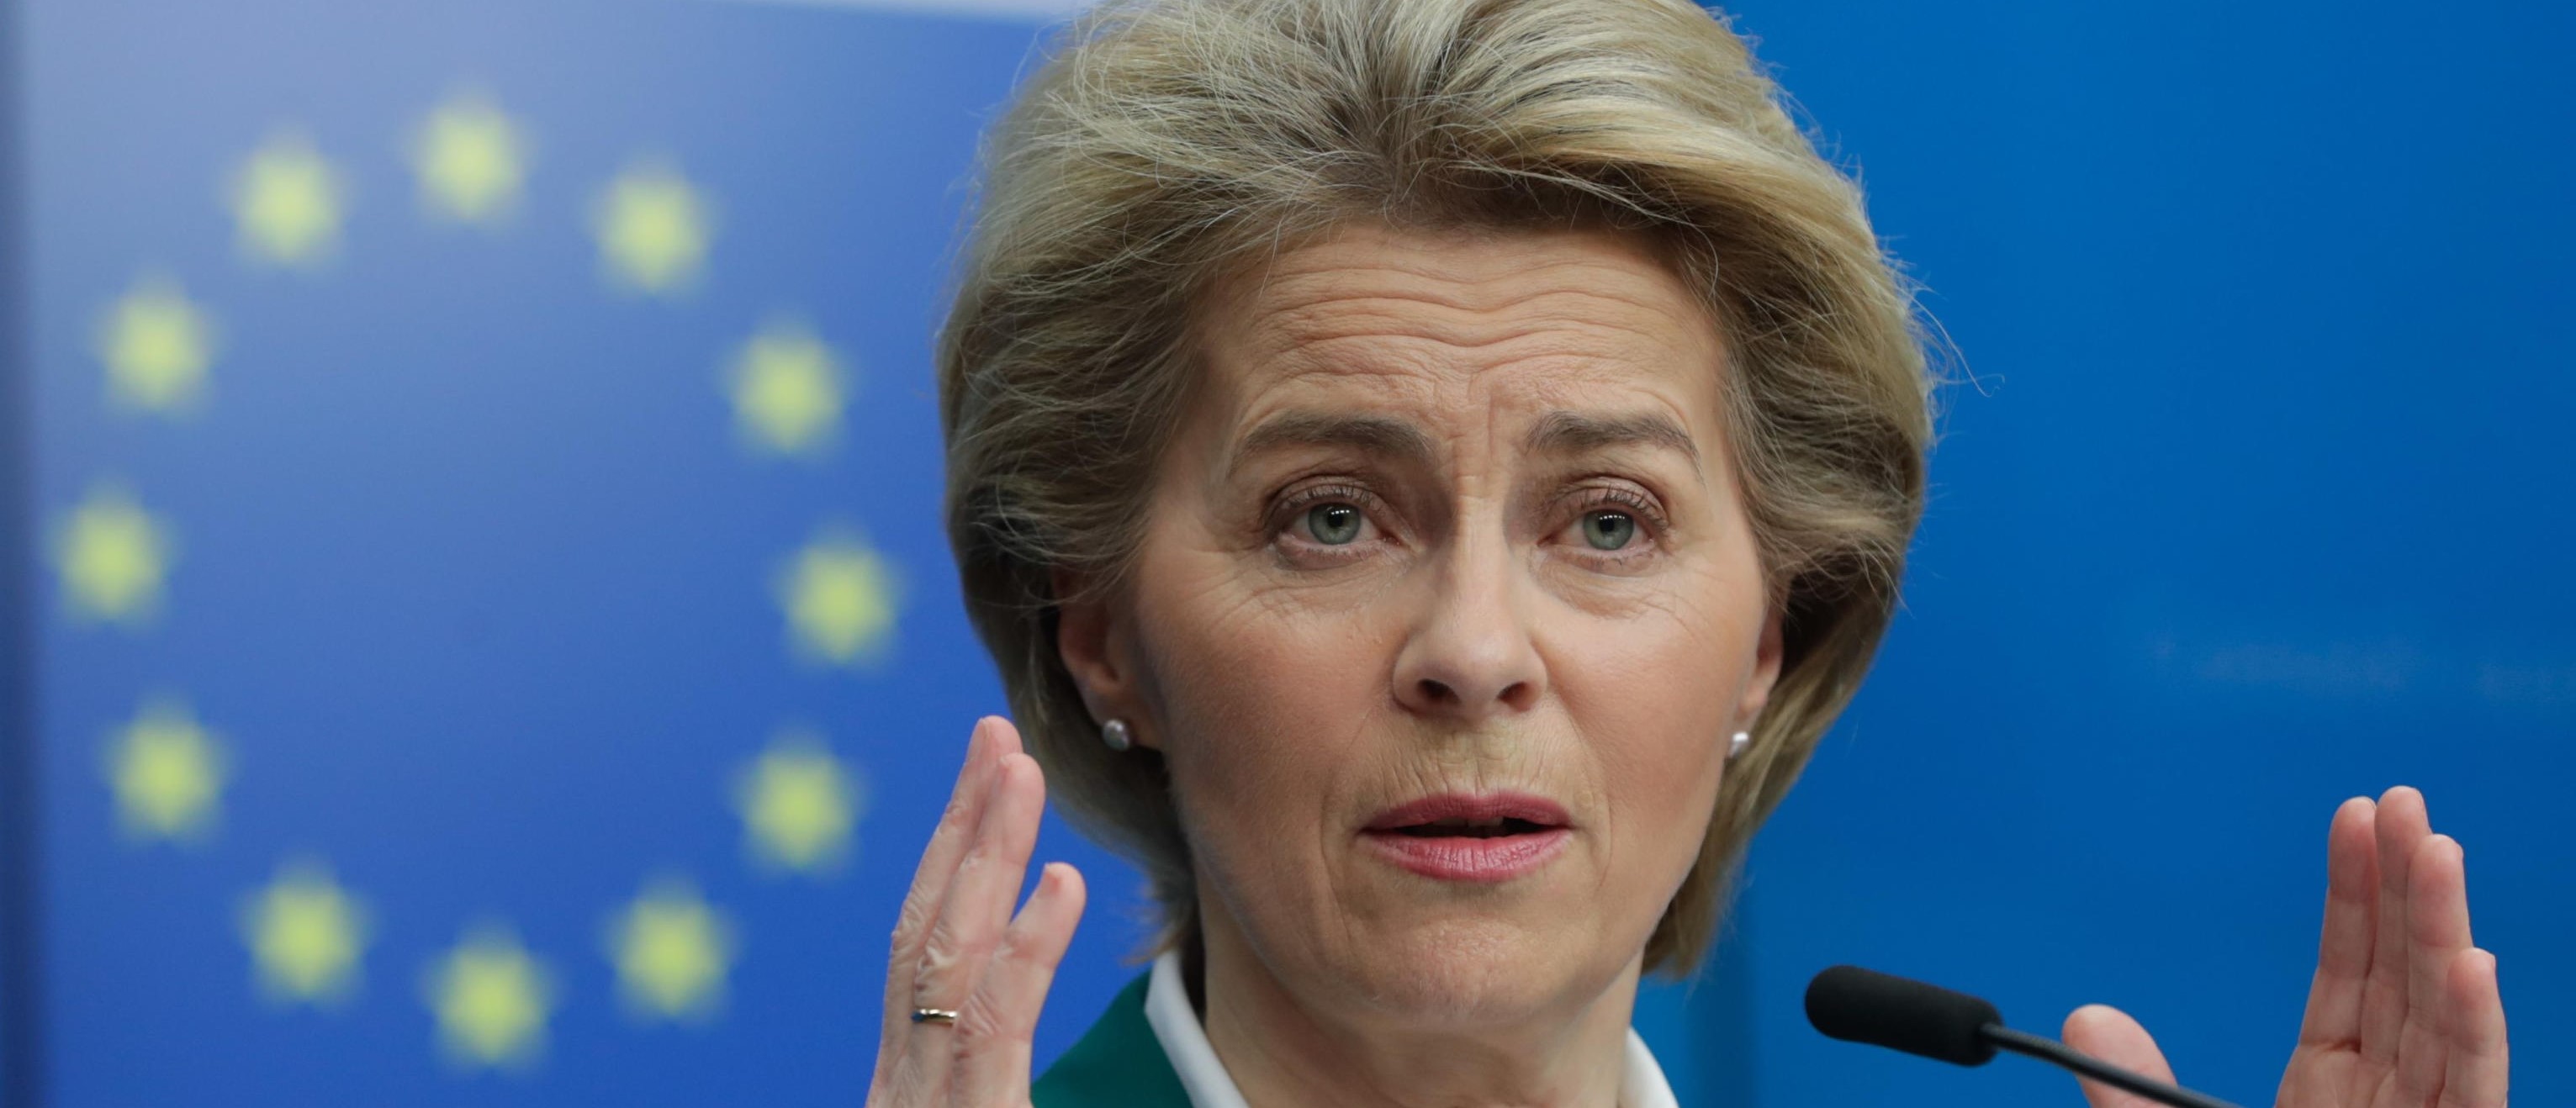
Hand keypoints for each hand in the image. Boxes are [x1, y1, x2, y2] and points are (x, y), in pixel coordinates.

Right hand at [868, 717, 1089, 1106]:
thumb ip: (998, 1093)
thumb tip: (1034, 1050)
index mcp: (913, 1085)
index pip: (927, 948)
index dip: (954, 853)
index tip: (991, 776)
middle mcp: (906, 1084)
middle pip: (928, 929)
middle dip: (962, 823)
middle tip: (997, 733)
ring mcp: (925, 1105)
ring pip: (953, 959)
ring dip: (988, 854)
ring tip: (1024, 771)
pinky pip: (994, 1031)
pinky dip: (1026, 952)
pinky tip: (1061, 881)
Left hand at [2062, 786, 2508, 1107]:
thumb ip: (2130, 1098)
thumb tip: (2086, 1016)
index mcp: (2332, 1101)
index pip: (2350, 979)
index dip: (2355, 900)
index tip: (2355, 817)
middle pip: (2407, 986)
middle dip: (2411, 892)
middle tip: (2406, 800)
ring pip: (2447, 1028)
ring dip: (2446, 937)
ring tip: (2439, 850)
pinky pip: (2470, 1097)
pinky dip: (2475, 1033)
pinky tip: (2471, 963)